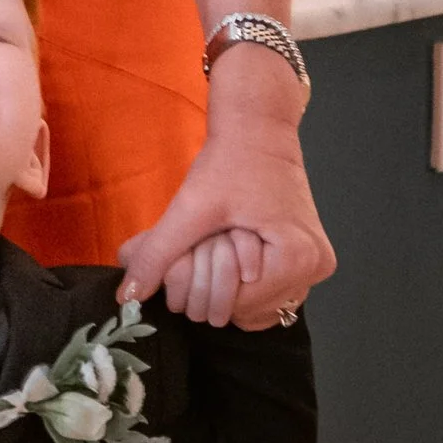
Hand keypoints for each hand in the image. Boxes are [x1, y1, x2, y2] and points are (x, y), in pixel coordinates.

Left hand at [116, 59, 332, 328]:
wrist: (259, 131)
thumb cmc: (230, 163)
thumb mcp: (189, 209)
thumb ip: (157, 256)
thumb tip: (126, 298)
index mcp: (296, 258)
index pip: (236, 305)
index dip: (204, 286)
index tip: (198, 251)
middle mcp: (314, 268)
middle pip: (248, 312)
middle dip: (217, 290)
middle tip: (208, 248)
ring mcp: (316, 266)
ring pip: (259, 308)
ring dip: (231, 290)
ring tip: (222, 250)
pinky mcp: (310, 261)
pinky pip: (271, 295)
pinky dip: (246, 286)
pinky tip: (234, 258)